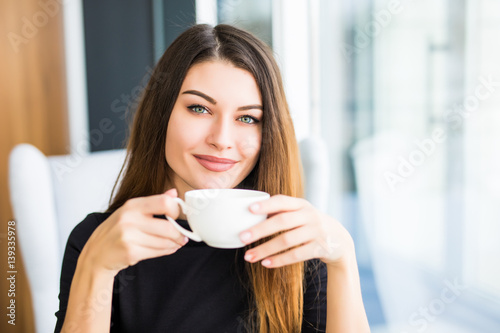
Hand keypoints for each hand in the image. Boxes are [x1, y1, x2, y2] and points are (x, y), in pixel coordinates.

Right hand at [79, 189, 188, 274]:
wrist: (96, 253)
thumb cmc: (116, 230)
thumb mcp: (132, 211)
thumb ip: (154, 202)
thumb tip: (174, 193)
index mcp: (133, 205)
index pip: (164, 202)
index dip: (176, 210)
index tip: (178, 216)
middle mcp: (130, 219)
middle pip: (168, 227)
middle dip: (180, 234)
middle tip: (183, 236)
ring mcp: (129, 236)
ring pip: (165, 242)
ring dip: (174, 244)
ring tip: (176, 243)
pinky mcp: (130, 252)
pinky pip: (158, 252)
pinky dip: (166, 251)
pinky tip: (167, 249)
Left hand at [239, 195, 354, 267]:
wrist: (340, 240)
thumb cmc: (310, 224)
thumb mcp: (301, 213)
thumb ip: (282, 212)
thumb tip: (249, 214)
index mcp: (301, 204)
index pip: (282, 201)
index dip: (266, 204)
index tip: (249, 209)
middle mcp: (309, 215)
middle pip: (282, 221)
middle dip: (260, 230)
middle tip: (242, 237)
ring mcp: (316, 232)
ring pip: (287, 241)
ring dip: (265, 249)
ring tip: (248, 256)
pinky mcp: (320, 248)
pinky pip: (296, 255)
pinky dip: (279, 260)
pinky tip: (266, 263)